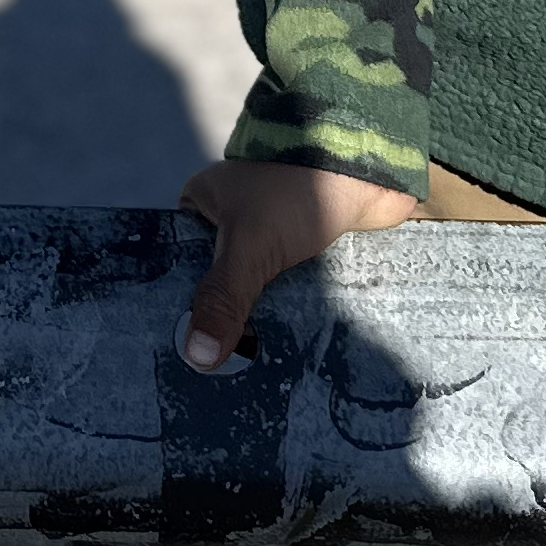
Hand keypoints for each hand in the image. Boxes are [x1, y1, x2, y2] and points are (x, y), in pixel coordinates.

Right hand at [177, 158, 420, 372]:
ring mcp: (273, 241)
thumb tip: (197, 357)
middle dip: (224, 326)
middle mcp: (234, 223)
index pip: (177, 264)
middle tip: (218, 376)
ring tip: (253, 376)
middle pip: (219, 287)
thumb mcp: (249, 246)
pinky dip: (291, 319)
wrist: (368, 169)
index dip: (177, 307)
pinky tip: (288, 356)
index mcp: (204, 207)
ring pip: (257, 296)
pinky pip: (290, 296)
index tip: (178, 354)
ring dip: (261, 327)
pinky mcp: (308, 257)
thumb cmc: (294, 191)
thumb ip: (222, 298)